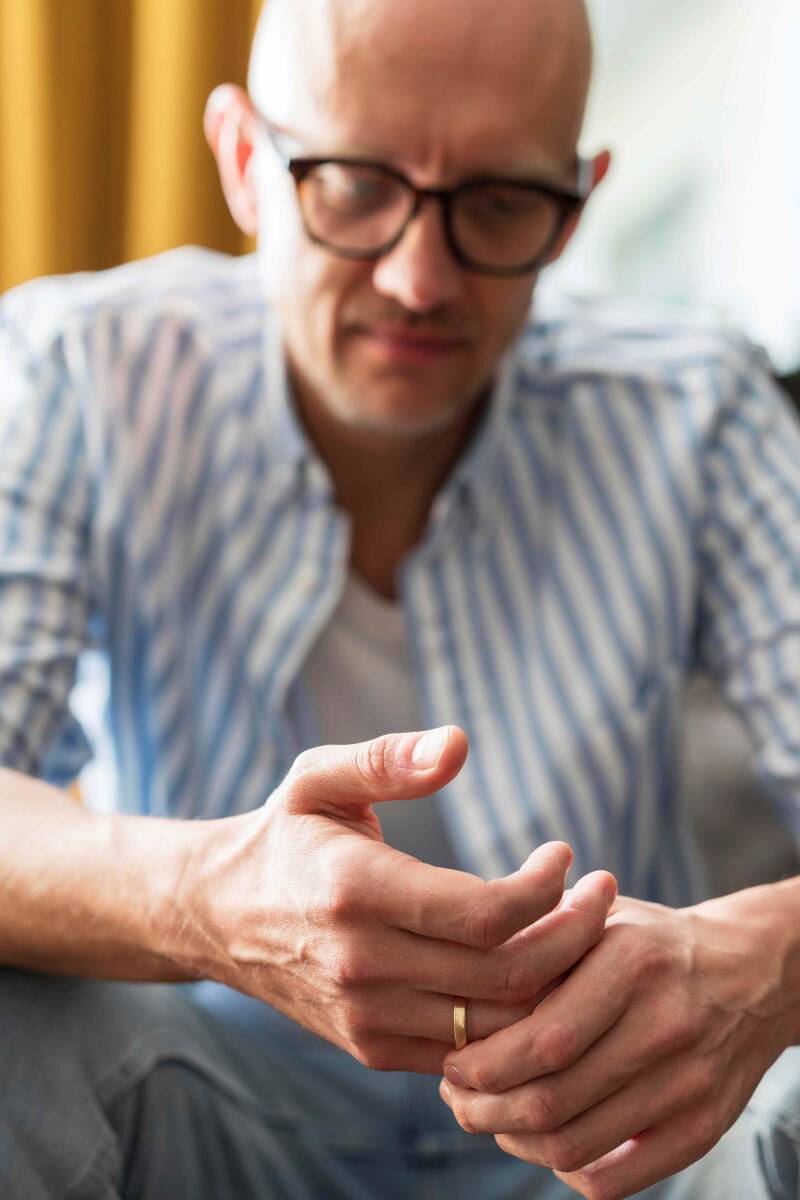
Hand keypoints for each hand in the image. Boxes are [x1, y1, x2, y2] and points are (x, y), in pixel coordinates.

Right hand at [182, 725, 615, 1073]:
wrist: (217, 917)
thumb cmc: (284, 835)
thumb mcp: (319, 777)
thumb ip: (387, 758)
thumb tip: (459, 742)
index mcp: (354, 892)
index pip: (485, 913)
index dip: (546, 888)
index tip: (566, 854)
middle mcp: (361, 964)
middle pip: (506, 975)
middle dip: (575, 935)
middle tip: (604, 894)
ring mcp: (367, 1016)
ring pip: (497, 1026)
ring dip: (557, 982)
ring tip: (583, 932)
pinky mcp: (373, 1047)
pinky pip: (468, 1052)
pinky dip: (517, 1020)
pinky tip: (537, 971)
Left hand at [439, 888, 795, 1197]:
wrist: (751, 971)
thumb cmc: (650, 941)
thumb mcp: (601, 916)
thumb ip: (540, 937)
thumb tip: (457, 966)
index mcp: (632, 961)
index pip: (544, 1038)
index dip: (485, 1063)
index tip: (450, 1061)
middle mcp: (665, 1023)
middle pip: (552, 1099)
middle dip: (484, 1108)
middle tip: (456, 1096)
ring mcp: (688, 1082)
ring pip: (574, 1145)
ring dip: (513, 1141)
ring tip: (488, 1117)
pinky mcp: (701, 1127)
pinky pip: (615, 1182)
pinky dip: (564, 1171)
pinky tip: (542, 1141)